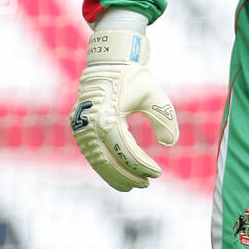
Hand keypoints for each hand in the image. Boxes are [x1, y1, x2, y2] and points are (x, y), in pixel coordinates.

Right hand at [69, 25, 178, 190]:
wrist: (107, 64)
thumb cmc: (133, 78)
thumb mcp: (154, 95)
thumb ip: (165, 118)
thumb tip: (170, 143)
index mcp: (108, 116)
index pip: (126, 151)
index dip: (141, 166)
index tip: (157, 173)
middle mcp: (90, 125)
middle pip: (109, 161)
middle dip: (128, 176)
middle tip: (146, 184)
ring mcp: (81, 129)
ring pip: (97, 162)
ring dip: (115, 176)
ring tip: (134, 185)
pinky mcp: (79, 129)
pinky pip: (92, 154)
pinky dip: (105, 168)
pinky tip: (119, 176)